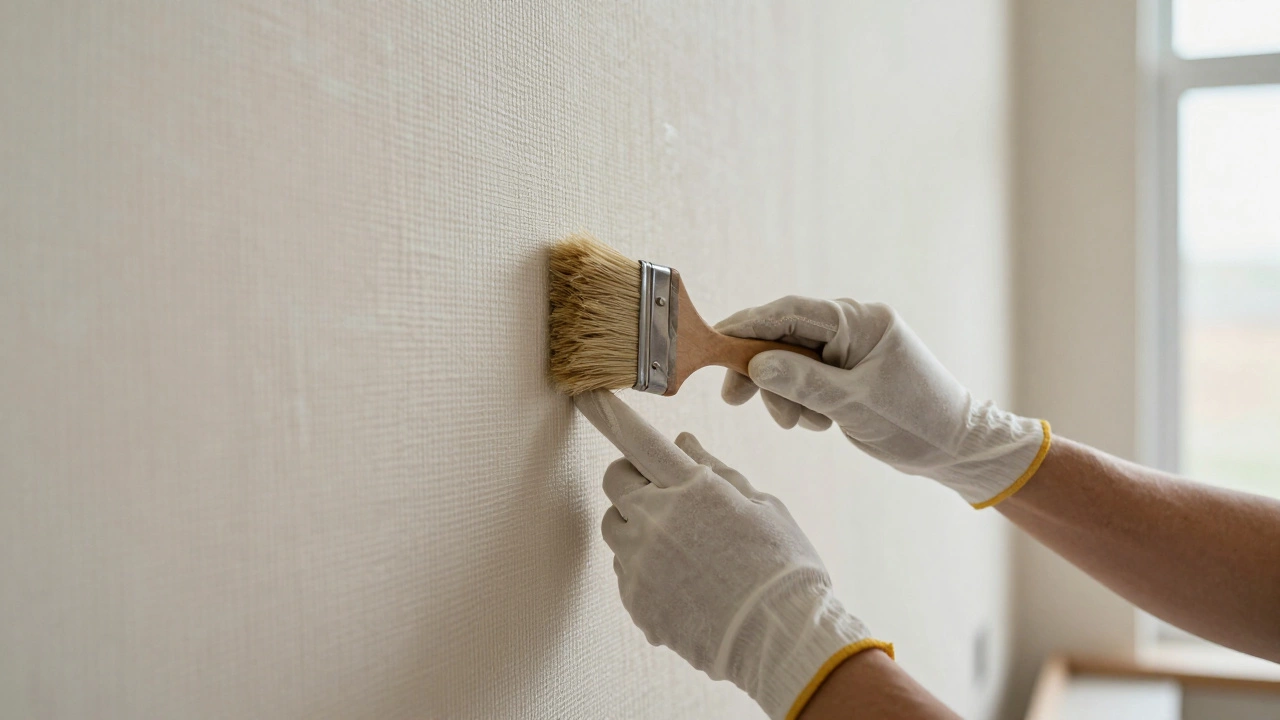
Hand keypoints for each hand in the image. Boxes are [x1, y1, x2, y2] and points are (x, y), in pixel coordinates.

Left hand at [574, 391, 891, 719]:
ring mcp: (641, 564)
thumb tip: (681, 443)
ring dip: (636, 524)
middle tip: (665, 493)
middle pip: (614, 480)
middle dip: (633, 478)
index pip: (637, 438)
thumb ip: (714, 471)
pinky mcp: (635, 601)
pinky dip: (646, 570)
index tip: (585, 393)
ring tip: (682, 546)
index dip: (608, 413)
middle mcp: (656, 520)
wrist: (783, 640)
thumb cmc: (784, 567)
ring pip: (614, 526)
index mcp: (691, 488)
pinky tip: (687, 584)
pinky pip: (625, 572)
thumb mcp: (762, 506)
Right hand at [716, 296, 1049, 507]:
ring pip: (793, 361)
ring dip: (786, 393)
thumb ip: (802, 382)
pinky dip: (804, 400)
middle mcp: (855, 325)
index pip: (788, 312)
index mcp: (861, 320)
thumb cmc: (916, 422)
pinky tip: (819, 423)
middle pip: (785, 336)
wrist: (960, 449)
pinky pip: (810, 377)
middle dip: (763, 371)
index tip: (713, 343)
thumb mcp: (854, 405)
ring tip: (804, 424)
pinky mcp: (851, 370)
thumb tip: (756, 363)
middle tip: (737, 400)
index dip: (746, 326)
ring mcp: (853, 348)